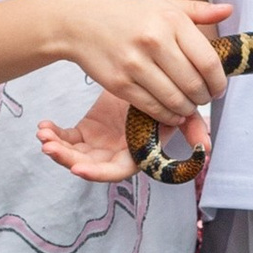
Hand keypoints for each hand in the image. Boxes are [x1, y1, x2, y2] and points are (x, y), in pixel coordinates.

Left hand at [34, 87, 209, 183]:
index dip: (98, 173)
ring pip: (74, 154)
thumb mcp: (175, 110)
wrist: (144, 80)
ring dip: (58, 148)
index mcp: (136, 153)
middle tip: (50, 148)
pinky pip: (66, 139)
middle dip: (68, 160)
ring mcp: (99, 146)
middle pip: (90, 166)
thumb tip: (206, 148)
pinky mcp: (85, 134)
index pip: (117, 170)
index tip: (76, 168)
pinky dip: (55, 134)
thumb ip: (190, 127)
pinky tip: (45, 125)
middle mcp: (116, 153)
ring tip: (45, 135)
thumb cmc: (162, 96)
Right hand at [49, 0, 230, 122]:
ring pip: (175, 100)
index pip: (208, 61)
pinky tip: (172, 112)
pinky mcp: (120, 84)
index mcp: (170, 20)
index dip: (219, 81)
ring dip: (187, 109)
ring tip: (188, 105)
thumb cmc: (126, 12)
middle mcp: (154, 41)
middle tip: (203, 98)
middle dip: (204, 98)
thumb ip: (198, 10)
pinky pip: (153, 108)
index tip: (218, 88)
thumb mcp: (162, 3)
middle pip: (194, 84)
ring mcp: (135, 64)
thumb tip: (228, 11)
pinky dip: (168, 115)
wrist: (80, 21)